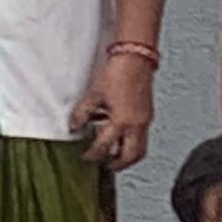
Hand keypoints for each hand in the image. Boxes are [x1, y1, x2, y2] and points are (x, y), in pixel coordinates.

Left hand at [71, 51, 154, 169]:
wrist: (136, 56)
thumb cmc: (119, 71)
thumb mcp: (95, 94)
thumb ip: (83, 113)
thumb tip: (74, 126)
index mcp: (122, 122)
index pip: (104, 147)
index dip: (92, 155)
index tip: (85, 157)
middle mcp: (136, 125)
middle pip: (129, 156)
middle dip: (117, 164)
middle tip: (105, 165)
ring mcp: (145, 120)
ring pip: (140, 149)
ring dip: (127, 156)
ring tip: (114, 155)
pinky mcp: (147, 113)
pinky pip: (141, 136)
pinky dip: (131, 141)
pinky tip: (120, 133)